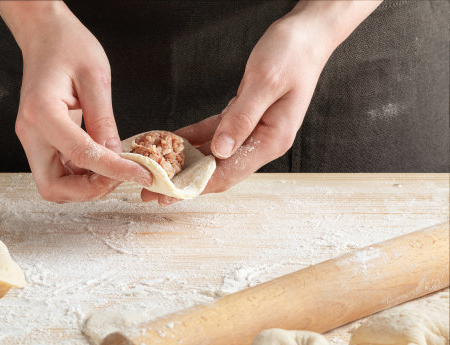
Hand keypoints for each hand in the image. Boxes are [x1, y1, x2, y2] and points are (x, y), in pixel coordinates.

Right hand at [0, 1, 151, 202]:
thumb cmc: (67, 46)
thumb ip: (105, 121)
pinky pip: (61, 172)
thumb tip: (117, 156)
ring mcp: (34, 140)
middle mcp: (31, 133)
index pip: (81, 155)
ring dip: (87, 185)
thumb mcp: (96, 78)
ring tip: (116, 167)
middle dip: (89, 190)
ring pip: (56, 185)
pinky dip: (84, 174)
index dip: (113, 170)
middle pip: (54, 187)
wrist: (44, 35)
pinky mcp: (42, 142)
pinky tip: (104, 159)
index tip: (141, 173)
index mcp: (42, 113)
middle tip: (120, 175)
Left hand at [142, 0, 380, 205]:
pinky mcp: (245, 117)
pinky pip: (214, 132)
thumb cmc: (293, 53)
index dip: (197, 185)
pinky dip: (194, 138)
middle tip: (154, 191)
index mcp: (272, 139)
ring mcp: (254, 130)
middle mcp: (263, 140)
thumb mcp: (265, 82)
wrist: (308, 33)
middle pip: (219, 170)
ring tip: (157, 171)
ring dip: (186, 163)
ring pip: (214, 155)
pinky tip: (173, 141)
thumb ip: (242, 117)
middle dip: (186, 181)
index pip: (229, 172)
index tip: (170, 193)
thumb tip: (220, 150)